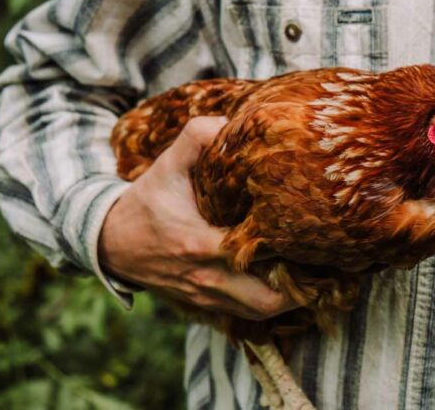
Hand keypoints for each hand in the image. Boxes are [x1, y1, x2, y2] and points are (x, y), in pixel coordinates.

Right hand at [99, 117, 295, 320]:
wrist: (110, 242)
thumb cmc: (146, 203)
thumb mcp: (167, 166)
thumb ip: (196, 138)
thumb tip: (230, 122)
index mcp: (200, 245)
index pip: (258, 257)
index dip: (292, 249)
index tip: (315, 233)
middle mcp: (207, 278)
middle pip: (269, 300)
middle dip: (302, 285)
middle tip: (324, 258)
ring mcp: (206, 297)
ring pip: (262, 311)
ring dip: (290, 296)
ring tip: (312, 270)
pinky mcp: (205, 305)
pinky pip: (247, 313)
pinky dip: (270, 301)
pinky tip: (286, 279)